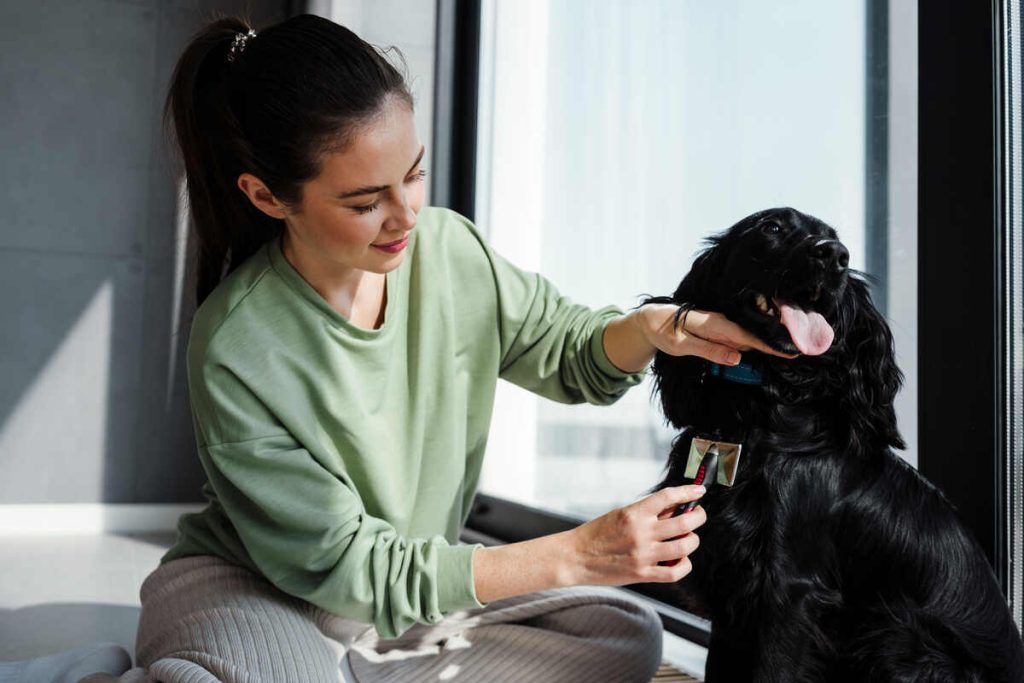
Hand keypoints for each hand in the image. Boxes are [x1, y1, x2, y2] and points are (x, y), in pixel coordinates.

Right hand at [565, 485, 707, 585]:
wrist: (575, 557)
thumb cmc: (596, 534)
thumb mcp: (620, 515)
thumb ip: (647, 513)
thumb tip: (675, 507)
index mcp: (634, 513)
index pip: (668, 497)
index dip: (688, 492)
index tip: (699, 491)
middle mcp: (641, 533)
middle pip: (684, 523)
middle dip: (699, 517)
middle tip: (698, 515)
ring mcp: (643, 555)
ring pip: (684, 546)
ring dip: (692, 540)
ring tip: (688, 538)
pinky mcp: (642, 574)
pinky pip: (675, 572)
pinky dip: (684, 565)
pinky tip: (680, 560)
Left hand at [636, 303, 797, 364]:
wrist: (652, 320)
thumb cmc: (664, 331)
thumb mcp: (681, 344)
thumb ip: (709, 350)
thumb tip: (737, 357)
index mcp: (715, 324)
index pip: (749, 336)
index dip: (771, 344)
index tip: (792, 350)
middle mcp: (722, 323)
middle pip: (755, 335)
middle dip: (779, 343)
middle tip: (806, 351)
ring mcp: (722, 327)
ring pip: (750, 337)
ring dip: (772, 342)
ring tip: (796, 348)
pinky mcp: (720, 331)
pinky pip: (741, 338)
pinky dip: (757, 343)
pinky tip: (772, 347)